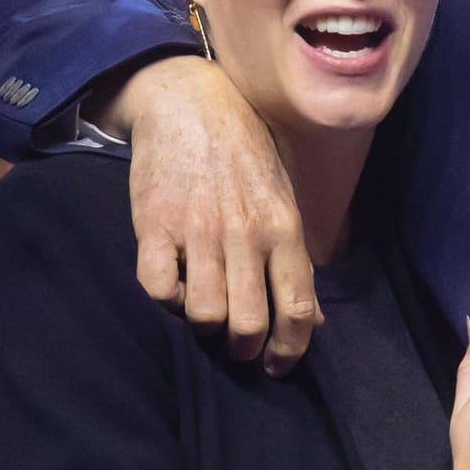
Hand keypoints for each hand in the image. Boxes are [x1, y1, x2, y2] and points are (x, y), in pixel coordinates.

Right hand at [117, 56, 318, 373]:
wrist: (191, 103)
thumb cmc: (245, 156)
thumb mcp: (284, 201)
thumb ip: (298, 262)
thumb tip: (316, 320)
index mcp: (284, 230)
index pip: (298, 309)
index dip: (289, 350)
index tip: (276, 366)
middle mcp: (245, 234)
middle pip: (248, 322)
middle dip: (244, 349)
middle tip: (237, 347)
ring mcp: (198, 230)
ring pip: (204, 313)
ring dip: (205, 326)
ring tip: (206, 316)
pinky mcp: (154, 224)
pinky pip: (157, 288)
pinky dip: (165, 299)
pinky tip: (173, 286)